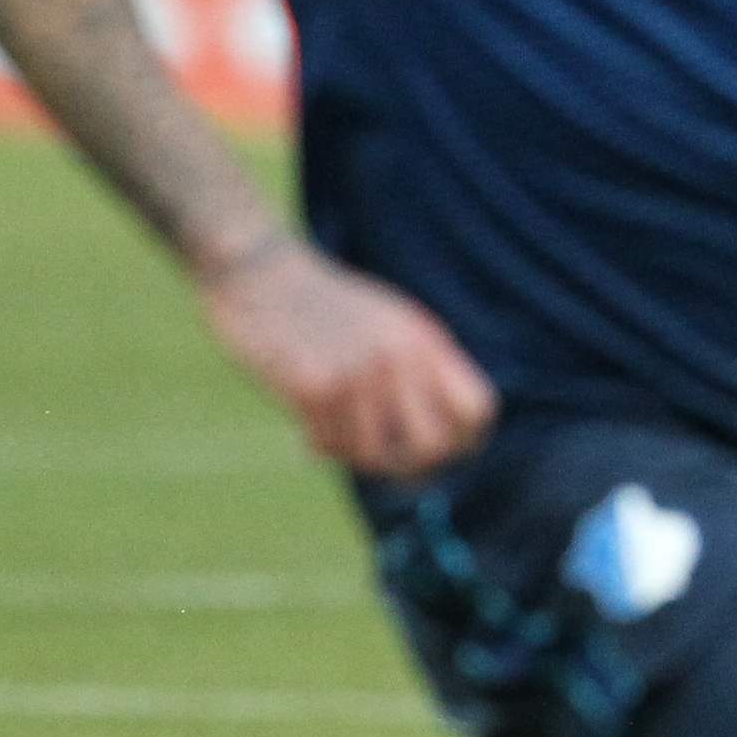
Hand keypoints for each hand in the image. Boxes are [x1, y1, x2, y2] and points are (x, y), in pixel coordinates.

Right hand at [199, 234, 495, 478]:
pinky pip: (330, 445)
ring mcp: (356, 373)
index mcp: (424, 341)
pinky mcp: (311, 386)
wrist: (259, 272)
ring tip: (338, 440)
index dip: (466, 440)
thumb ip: (422, 366)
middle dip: (413, 465)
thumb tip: (451, 429)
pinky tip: (307, 435)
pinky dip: (321, 447)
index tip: (441, 451)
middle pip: (434, 445)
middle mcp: (398, 358)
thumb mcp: (390, 323)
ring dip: (356, 456)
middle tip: (386, 459)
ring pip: (376, 455)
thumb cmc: (325, 303)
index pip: (477, 409)